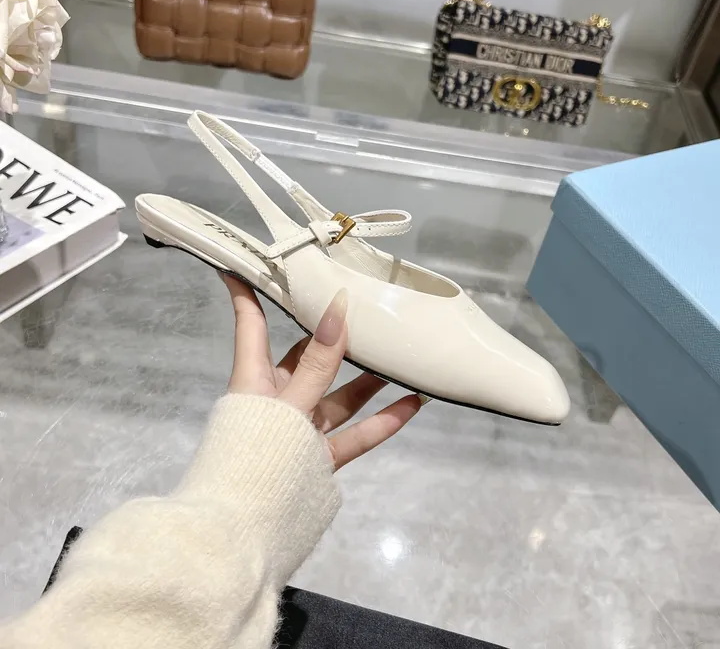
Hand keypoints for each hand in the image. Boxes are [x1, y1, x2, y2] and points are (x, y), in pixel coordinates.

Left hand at [222, 275, 421, 469]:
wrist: (244, 532)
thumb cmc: (256, 453)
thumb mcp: (288, 403)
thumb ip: (317, 363)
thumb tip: (339, 308)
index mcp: (255, 379)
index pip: (252, 326)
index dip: (247, 293)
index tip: (244, 262)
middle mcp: (277, 400)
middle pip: (306, 358)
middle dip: (334, 337)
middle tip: (364, 309)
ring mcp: (299, 430)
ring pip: (338, 396)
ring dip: (367, 378)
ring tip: (397, 352)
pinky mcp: (318, 458)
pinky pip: (355, 434)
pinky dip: (383, 421)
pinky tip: (413, 403)